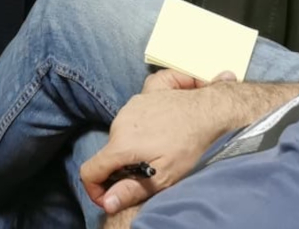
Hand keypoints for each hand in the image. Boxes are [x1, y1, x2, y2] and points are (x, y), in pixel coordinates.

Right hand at [81, 71, 239, 216]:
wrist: (209, 110)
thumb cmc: (189, 145)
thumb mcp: (163, 176)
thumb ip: (131, 190)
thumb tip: (108, 203)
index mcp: (121, 144)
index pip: (90, 171)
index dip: (95, 190)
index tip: (110, 197)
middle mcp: (119, 122)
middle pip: (108, 153)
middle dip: (121, 167)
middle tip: (148, 172)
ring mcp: (130, 105)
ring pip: (121, 134)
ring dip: (132, 146)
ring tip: (159, 149)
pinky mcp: (141, 95)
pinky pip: (132, 114)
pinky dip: (140, 126)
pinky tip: (160, 128)